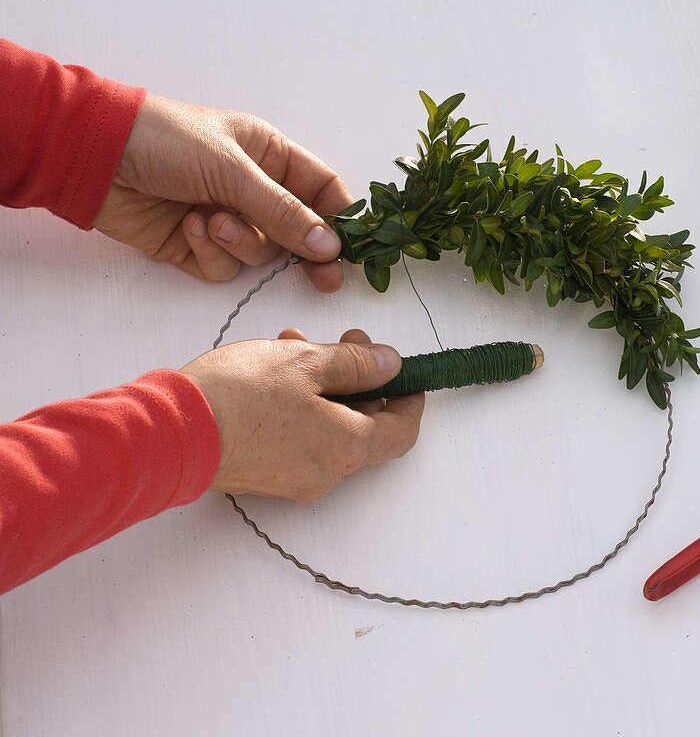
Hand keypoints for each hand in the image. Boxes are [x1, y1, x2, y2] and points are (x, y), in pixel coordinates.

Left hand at [95, 94, 350, 291]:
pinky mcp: (196, 247)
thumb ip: (284, 212)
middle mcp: (253, 189)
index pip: (322, 189)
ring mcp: (226, 219)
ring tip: (210, 222)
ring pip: (260, 253)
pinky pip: (224, 267)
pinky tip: (188, 227)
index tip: (351, 249)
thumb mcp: (233, 169)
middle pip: (297, 231)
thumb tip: (331, 246)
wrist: (91, 156)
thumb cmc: (166, 141)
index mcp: (270, 156)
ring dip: (240, 243)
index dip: (340, 217)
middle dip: (301, 250)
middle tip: (322, 278)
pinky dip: (210, 253)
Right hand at [182, 328, 425, 500]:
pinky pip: (299, 438)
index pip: (402, 432)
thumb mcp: (306, 362)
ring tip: (297, 342)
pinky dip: (301, 404)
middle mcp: (327, 473)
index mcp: (347, 448)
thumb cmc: (240, 394)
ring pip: (328, 427)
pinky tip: (275, 368)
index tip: (405, 372)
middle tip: (347, 340)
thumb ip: (356, 363)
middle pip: (364, 426)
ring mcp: (294, 479)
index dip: (409, 399)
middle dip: (360, 378)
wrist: (169, 433)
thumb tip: (391, 364)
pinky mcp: (264, 475)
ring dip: (324, 384)